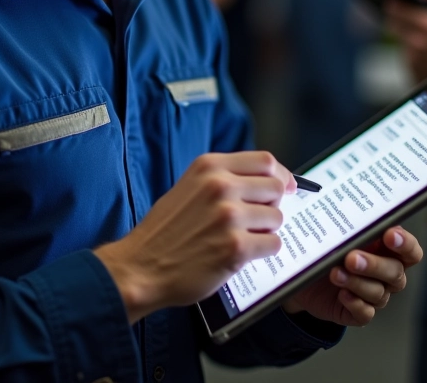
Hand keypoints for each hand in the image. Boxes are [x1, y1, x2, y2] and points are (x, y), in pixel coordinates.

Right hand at [95, 151, 295, 323]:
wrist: (141, 266)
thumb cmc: (165, 230)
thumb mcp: (190, 186)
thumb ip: (224, 178)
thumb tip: (268, 180)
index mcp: (209, 166)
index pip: (265, 161)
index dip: (280, 175)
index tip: (285, 186)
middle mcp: (220, 186)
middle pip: (276, 187)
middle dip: (272, 205)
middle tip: (258, 218)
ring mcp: (228, 216)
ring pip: (277, 218)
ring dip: (265, 231)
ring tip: (241, 237)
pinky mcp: (235, 248)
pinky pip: (273, 244)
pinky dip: (263, 251)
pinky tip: (242, 253)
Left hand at [281, 226, 422, 325]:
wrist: (304, 276)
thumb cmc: (327, 247)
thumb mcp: (336, 231)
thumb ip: (348, 221)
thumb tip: (347, 204)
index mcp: (387, 250)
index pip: (410, 250)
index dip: (406, 244)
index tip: (390, 235)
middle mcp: (386, 274)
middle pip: (395, 273)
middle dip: (374, 265)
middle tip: (352, 257)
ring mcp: (374, 295)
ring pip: (378, 293)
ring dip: (357, 282)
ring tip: (335, 272)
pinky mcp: (358, 313)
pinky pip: (365, 313)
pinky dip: (355, 304)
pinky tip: (342, 294)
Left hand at [386, 0, 426, 81]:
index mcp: (425, 23)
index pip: (397, 10)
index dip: (392, 4)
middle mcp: (417, 41)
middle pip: (393, 25)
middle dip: (394, 17)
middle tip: (396, 10)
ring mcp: (416, 56)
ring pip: (398, 38)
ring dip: (401, 31)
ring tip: (407, 24)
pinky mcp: (416, 66)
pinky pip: (404, 53)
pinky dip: (408, 45)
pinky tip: (418, 40)